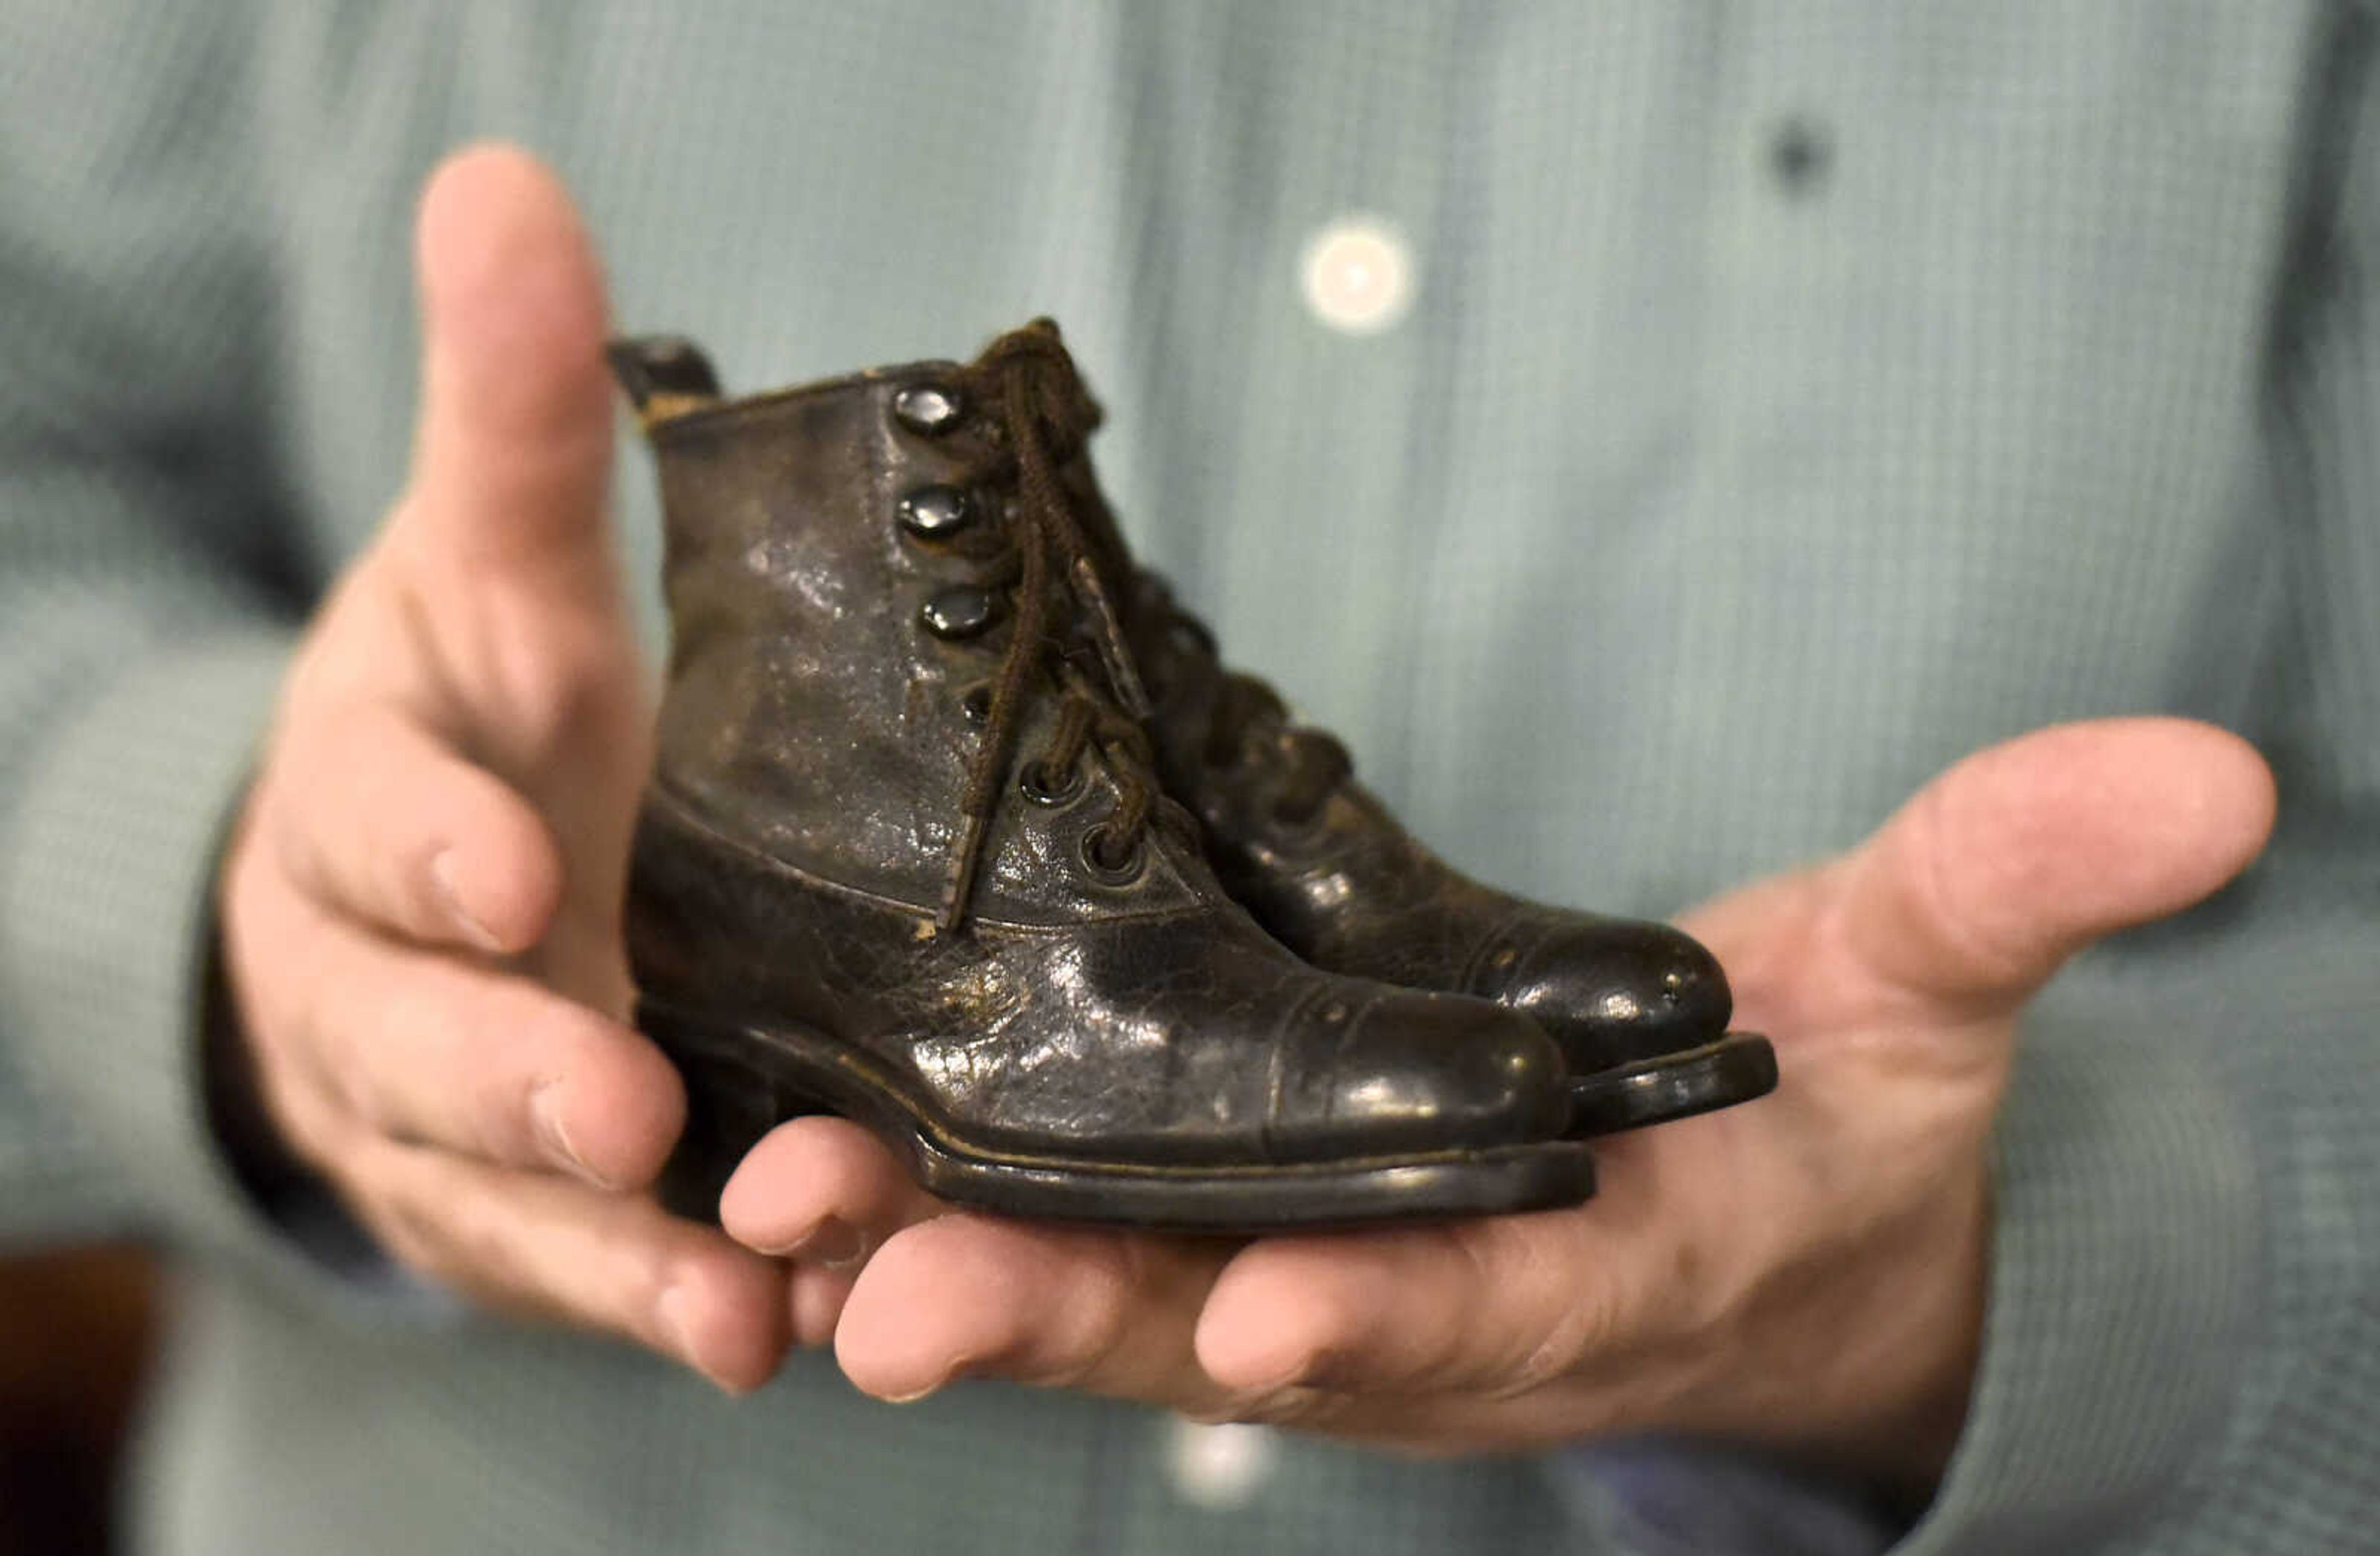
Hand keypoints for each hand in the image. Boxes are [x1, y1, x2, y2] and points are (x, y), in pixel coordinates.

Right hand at [216, 146, 785, 1389]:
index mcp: (375, 789)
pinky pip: (571, 1270)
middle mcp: (384, 966)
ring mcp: (439, 1108)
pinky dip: (655, 1306)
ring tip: (732, 1297)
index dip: (434, 839)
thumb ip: (510, 405)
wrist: (437, 877)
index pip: (381, 809)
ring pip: (493, 1184)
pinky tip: (758, 1340)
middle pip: (422, 1028)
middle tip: (616, 1102)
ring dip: (605, 1240)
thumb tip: (505, 182)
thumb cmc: (482, 714)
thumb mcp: (493, 558)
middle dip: (512, 1067)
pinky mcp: (515, 1207)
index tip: (512, 866)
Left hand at [717, 718, 2272, 1478]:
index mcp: (1594, 1270)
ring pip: (1114, 1289)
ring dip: (950, 1264)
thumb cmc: (1843, 1108)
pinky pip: (1083, 1220)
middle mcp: (1424, 1299)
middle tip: (878, 1296)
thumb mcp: (1924, 992)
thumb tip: (2202, 776)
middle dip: (1064, 1317)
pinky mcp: (1234, 1211)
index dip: (1388, 1323)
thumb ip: (2012, 884)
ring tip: (776, 1231)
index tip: (1270, 1322)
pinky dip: (955, 1201)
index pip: (1482, 1308)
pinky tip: (804, 1159)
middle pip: (1230, 1324)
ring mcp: (1312, 1268)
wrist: (1761, 1214)